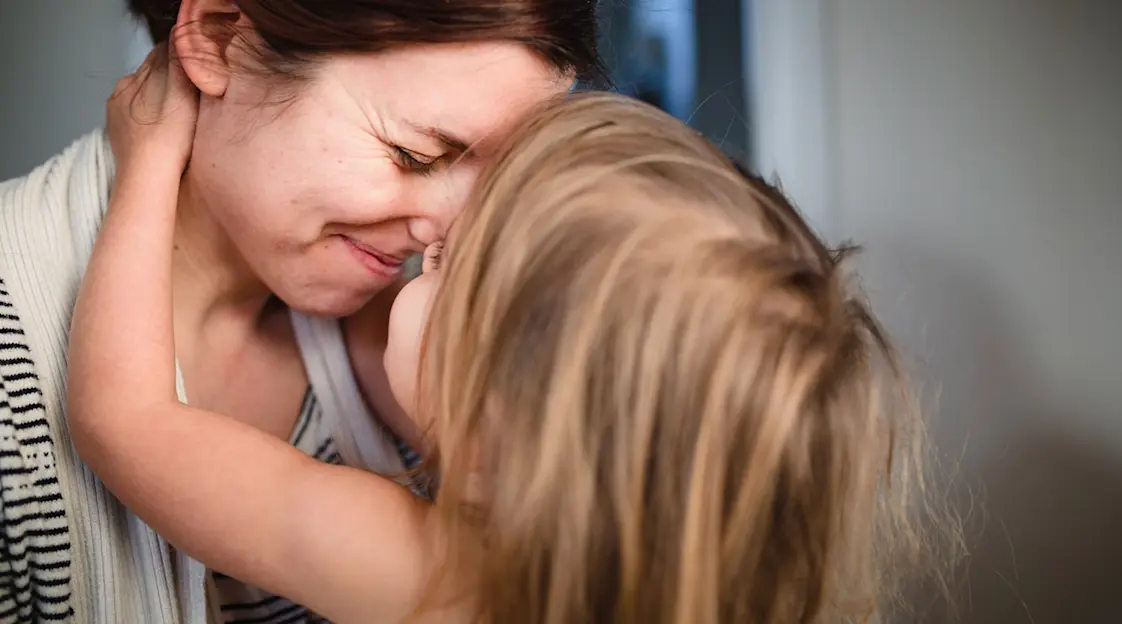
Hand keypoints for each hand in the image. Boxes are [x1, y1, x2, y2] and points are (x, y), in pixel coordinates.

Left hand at [107, 42, 198, 177]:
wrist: (147, 179)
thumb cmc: (169, 140)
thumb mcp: (182, 94)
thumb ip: (179, 63)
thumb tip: (179, 40)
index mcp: (138, 77)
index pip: (163, 55)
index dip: (183, 61)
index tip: (198, 73)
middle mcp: (123, 90)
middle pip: (152, 75)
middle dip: (170, 80)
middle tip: (192, 96)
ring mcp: (117, 113)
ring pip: (143, 96)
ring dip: (159, 101)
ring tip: (178, 117)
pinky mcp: (118, 133)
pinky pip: (136, 117)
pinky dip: (149, 119)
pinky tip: (161, 132)